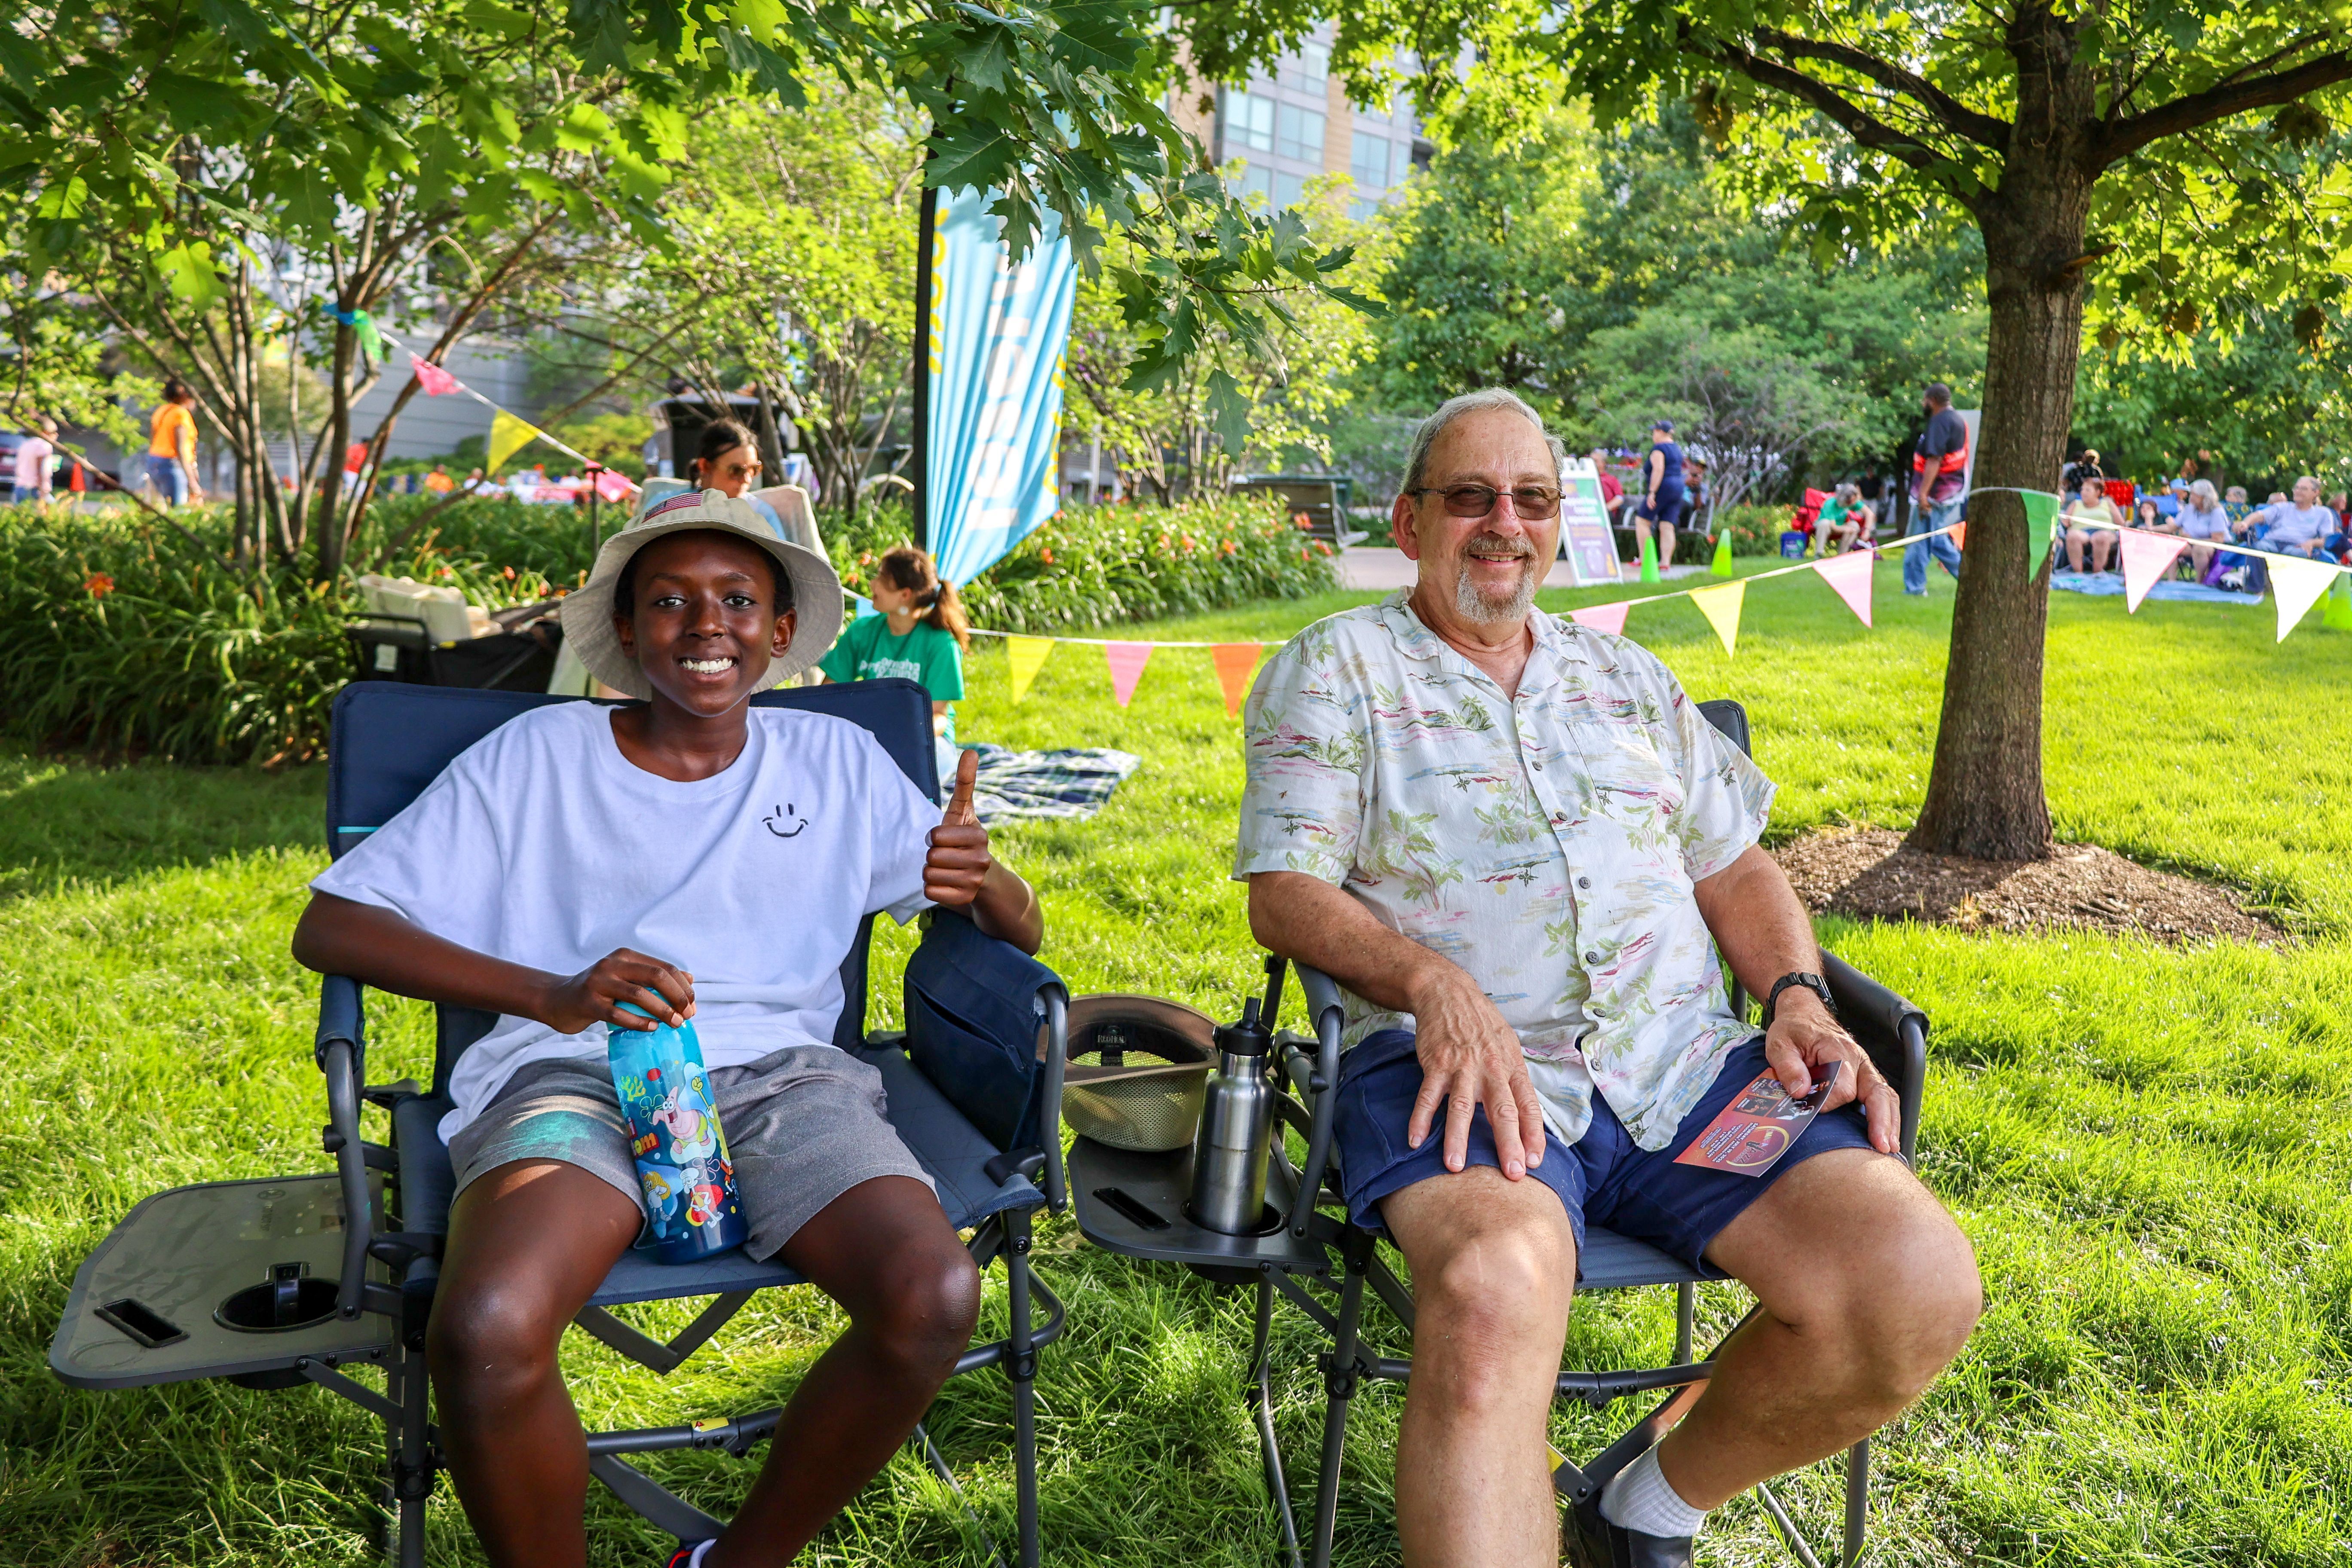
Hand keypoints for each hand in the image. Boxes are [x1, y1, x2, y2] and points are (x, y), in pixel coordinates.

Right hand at [537, 947, 695, 1034]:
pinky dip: (639, 1021)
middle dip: (677, 996)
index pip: (663, 967)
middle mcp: (612, 964)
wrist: (557, 999)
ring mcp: (598, 982)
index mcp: (625, 956)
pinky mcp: (588, 1002)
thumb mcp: (626, 978)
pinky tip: (652, 1028)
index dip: (682, 986)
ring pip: (639, 994)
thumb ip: (653, 978)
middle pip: (655, 976)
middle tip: (688, 1014)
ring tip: (675, 1023)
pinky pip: (618, 1014)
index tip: (693, 1004)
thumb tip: (690, 980)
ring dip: (662, 1010)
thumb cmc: (598, 991)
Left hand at [924, 748, 991, 906]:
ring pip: (929, 874)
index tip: (945, 839)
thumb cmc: (964, 838)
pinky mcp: (965, 899)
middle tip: (945, 855)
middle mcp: (981, 859)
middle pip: (931, 857)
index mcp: (979, 835)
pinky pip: (930, 892)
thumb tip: (971, 751)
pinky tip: (946, 883)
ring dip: (930, 871)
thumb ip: (965, 782)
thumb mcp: (963, 811)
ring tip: (946, 869)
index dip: (933, 837)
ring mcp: (975, 882)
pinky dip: (932, 888)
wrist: (981, 876)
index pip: (935, 836)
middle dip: (931, 855)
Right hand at [1404, 967, 1545, 1177]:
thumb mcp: (1508, 1047)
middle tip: (1512, 1173)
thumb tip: (1525, 1118)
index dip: (1533, 1134)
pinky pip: (1427, 1096)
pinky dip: (1420, 1118)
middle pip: (1502, 1110)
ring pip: (1462, 1107)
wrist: (1448, 993)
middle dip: (1508, 1143)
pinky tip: (1415, 1139)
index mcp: (1511, 1067)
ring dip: (1458, 1138)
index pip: (1528, 1106)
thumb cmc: (1482, 1025)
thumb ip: (1514, 1081)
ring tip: (1455, 1166)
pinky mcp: (1436, 1064)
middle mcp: (1490, 1069)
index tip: (1535, 1160)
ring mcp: (1462, 1067)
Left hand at [1762, 990, 1898, 1154]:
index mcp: (1838, 1050)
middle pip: (1877, 1092)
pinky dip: (1888, 1116)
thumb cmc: (1792, 1031)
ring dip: (1890, 1122)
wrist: (1804, 1015)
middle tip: (1882, 1146)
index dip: (1829, 1103)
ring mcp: (1865, 1068)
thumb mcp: (1779, 1044)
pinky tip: (1887, 1136)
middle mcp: (1859, 1060)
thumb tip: (1800, 1093)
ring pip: (1885, 1096)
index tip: (1814, 1111)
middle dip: (1880, 1120)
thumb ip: (1788, 1067)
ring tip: (1889, 1147)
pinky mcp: (1865, 1076)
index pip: (1843, 1086)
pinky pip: (1882, 1096)